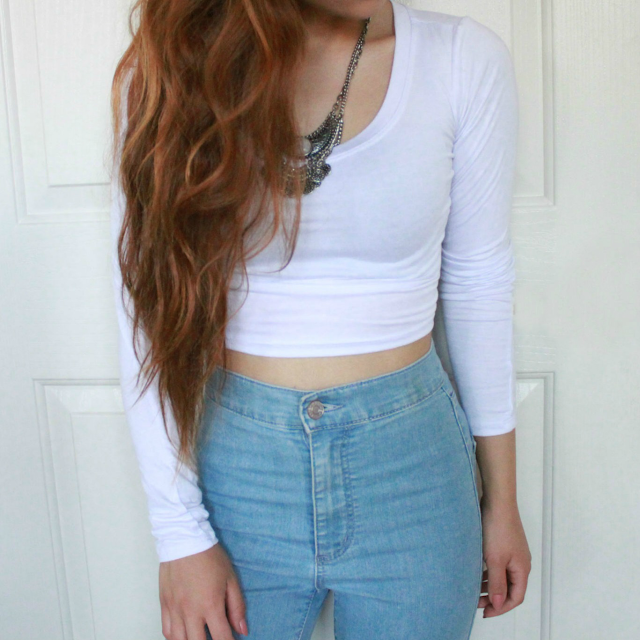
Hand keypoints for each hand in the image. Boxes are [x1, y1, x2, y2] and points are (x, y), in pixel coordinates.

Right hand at [159, 543, 247, 639]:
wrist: (184, 539)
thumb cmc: (210, 557)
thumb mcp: (230, 578)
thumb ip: (237, 606)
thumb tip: (242, 630)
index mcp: (210, 605)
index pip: (221, 638)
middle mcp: (190, 611)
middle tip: (216, 638)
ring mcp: (175, 609)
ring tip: (201, 636)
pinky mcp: (164, 604)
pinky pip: (167, 631)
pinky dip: (175, 638)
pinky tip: (185, 635)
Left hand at [478, 498, 531, 617]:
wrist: (497, 502)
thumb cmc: (498, 529)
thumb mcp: (495, 559)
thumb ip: (496, 583)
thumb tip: (498, 603)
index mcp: (522, 569)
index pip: (516, 597)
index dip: (501, 608)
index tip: (485, 612)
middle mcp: (520, 562)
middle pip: (510, 588)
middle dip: (494, 598)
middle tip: (476, 602)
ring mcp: (513, 553)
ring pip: (503, 576)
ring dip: (490, 585)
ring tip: (474, 590)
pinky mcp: (505, 544)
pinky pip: (498, 565)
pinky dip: (489, 572)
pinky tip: (476, 573)